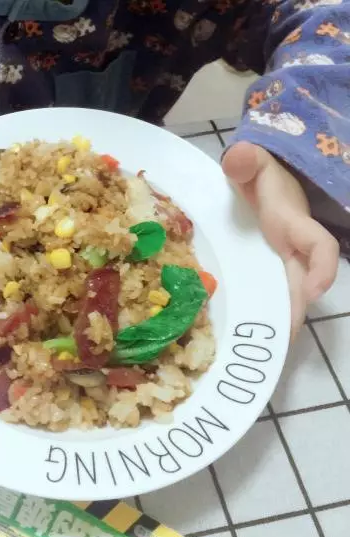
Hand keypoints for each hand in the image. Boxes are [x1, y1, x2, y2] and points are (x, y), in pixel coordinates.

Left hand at [222, 141, 338, 338]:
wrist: (255, 179)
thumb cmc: (258, 173)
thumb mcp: (253, 163)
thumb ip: (247, 160)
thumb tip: (238, 159)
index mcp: (292, 223)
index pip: (319, 246)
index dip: (322, 267)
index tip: (315, 291)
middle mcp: (292, 247)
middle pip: (303, 283)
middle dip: (295, 311)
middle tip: (282, 344)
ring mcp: (280, 260)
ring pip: (287, 294)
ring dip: (280, 320)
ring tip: (267, 352)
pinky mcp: (265, 269)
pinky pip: (270, 293)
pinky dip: (265, 313)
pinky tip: (252, 334)